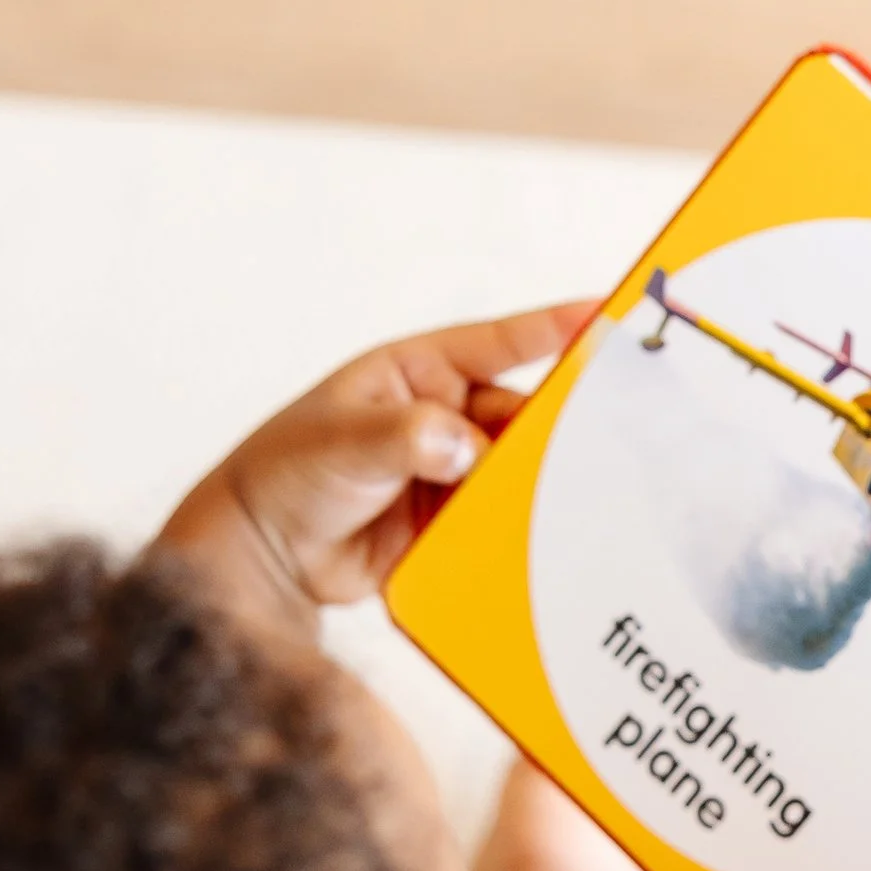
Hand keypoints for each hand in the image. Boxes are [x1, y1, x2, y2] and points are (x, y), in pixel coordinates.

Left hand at [156, 305, 593, 632]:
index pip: (499, 343)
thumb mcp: (343, 440)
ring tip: (577, 498)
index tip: (608, 315)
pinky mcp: (451, 524)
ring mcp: (450, 472)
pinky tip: (543, 543)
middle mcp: (442, 417)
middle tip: (604, 435)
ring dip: (539, 486)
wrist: (262, 554)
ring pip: (516, 473)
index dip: (555, 328)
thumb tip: (465, 446)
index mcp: (417, 373)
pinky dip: (518, 532)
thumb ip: (406, 438)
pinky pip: (498, 523)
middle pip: (519, 416)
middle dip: (558, 426)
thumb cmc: (287, 474)